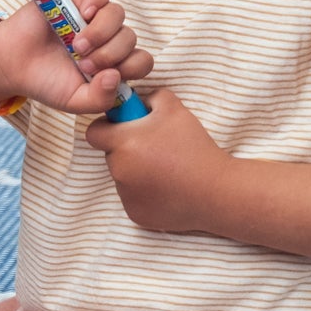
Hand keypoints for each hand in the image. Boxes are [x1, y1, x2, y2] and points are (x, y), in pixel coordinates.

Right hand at [0, 0, 154, 116]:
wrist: (11, 64)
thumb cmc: (46, 82)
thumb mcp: (75, 101)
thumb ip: (100, 98)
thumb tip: (115, 77)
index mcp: (113, 62)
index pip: (141, 61)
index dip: (129, 68)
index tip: (103, 77)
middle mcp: (108, 37)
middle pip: (130, 38)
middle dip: (110, 54)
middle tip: (83, 64)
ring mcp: (93, 15)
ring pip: (118, 15)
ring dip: (101, 33)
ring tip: (77, 46)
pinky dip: (97, 1)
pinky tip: (82, 15)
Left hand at [84, 88, 228, 231]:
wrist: (216, 192)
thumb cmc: (195, 148)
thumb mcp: (175, 109)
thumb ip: (151, 97)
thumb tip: (138, 101)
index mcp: (123, 143)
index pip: (94, 132)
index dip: (107, 126)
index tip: (124, 126)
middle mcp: (118, 170)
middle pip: (111, 154)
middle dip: (126, 149)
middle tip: (155, 147)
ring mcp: (125, 195)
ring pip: (123, 176)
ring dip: (137, 170)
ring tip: (167, 168)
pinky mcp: (135, 214)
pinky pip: (133, 197)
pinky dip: (146, 192)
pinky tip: (169, 188)